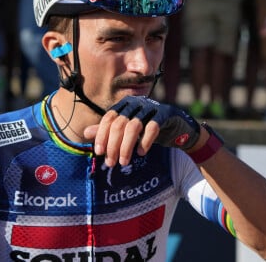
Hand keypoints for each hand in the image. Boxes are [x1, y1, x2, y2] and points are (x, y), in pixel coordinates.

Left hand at [84, 96, 199, 166]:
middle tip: (111, 163)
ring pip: (133, 126)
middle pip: (119, 124)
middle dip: (113, 145)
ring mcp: (152, 107)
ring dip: (126, 147)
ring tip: (124, 162)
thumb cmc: (150, 130)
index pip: (109, 118)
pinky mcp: (165, 114)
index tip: (99, 153)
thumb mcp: (128, 132)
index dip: (102, 135)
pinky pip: (152, 127)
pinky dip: (144, 142)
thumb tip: (86, 133)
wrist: (178, 128)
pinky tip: (141, 153)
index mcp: (126, 104)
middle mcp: (137, 102)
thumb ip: (108, 131)